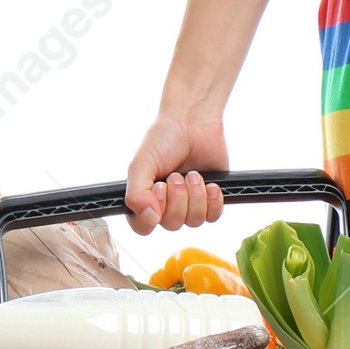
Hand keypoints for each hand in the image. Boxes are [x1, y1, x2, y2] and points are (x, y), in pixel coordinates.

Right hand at [124, 112, 227, 234]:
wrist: (194, 122)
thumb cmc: (164, 139)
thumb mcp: (141, 164)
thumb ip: (136, 195)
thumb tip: (150, 219)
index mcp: (144, 198)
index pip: (143, 227)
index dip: (153, 214)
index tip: (159, 188)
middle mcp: (165, 205)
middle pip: (172, 224)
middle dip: (178, 198)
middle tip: (177, 175)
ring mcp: (189, 203)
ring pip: (194, 221)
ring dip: (195, 196)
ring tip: (194, 174)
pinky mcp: (210, 200)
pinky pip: (213, 216)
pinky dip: (213, 201)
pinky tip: (211, 184)